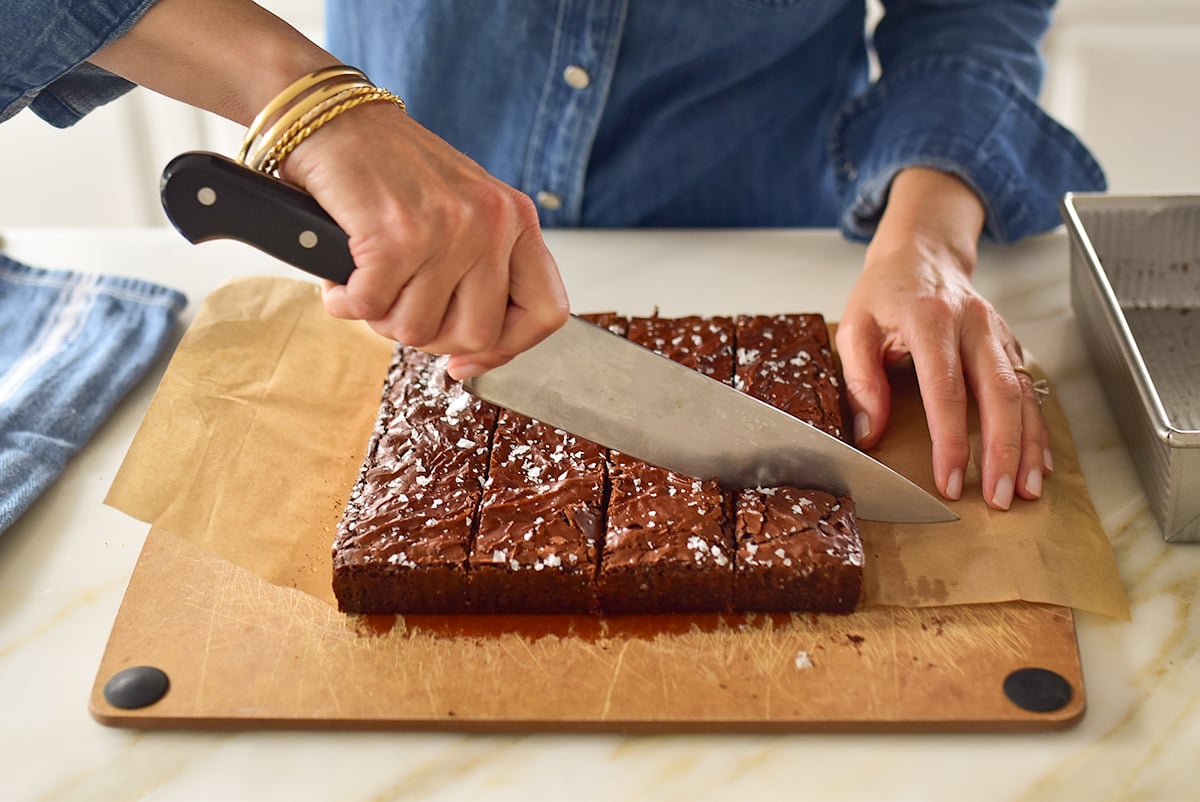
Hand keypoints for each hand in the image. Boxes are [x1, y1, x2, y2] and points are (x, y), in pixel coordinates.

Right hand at [282, 102, 569, 379]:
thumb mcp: (463, 213)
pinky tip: (342, 274)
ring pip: (418, 329)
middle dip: (430, 337)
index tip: (466, 360)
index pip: (547, 313)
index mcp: (517, 219)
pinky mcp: (394, 236)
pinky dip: (345, 301)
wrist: (333, 119)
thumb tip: (475, 356)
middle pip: (477, 335)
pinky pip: (371, 308)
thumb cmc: (392, 173)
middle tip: (400, 308)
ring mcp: (447, 229)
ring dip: (381, 316)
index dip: (507, 350)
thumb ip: (482, 273)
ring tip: (368, 278)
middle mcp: (492, 222)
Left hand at [834, 168, 1051, 509]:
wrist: (922, 253)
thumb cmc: (885, 293)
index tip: (950, 481)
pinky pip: (1030, 389)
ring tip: (1028, 490)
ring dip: (1029, 446)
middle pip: (999, 393)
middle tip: (1001, 498)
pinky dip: (1038, 428)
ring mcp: (997, 334)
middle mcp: (973, 325)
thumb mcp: (855, 326)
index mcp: (930, 318)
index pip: (946, 389)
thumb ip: (860, 378)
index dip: (951, 439)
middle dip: (1004, 451)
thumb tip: (868, 432)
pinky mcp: (1009, 344)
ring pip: (1023, 393)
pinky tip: (1040, 462)